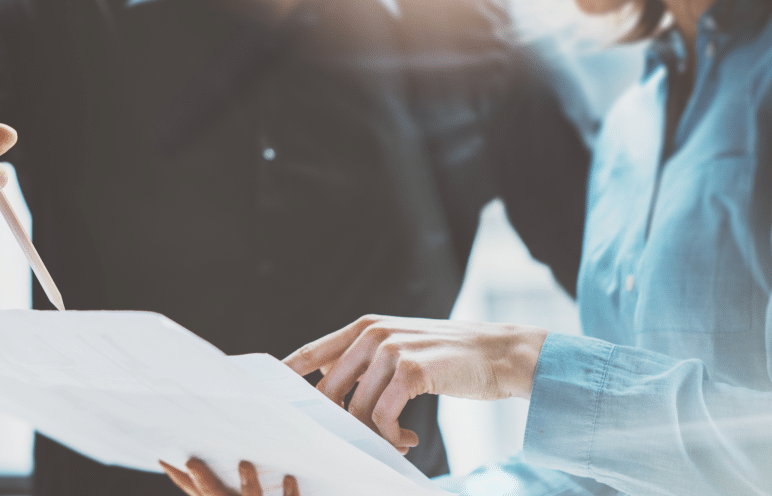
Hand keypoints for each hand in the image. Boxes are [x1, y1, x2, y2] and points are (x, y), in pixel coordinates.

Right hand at [160, 459, 298, 495]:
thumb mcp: (232, 489)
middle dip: (203, 480)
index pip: (194, 489)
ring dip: (247, 482)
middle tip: (191, 461)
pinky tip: (289, 477)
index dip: (178, 475)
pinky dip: (287, 492)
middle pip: (215, 495)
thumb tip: (202, 440)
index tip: (163, 456)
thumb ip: (216, 475)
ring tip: (245, 463)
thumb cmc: (256, 494)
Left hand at [283, 315, 546, 452]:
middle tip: (356, 443)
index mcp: (364, 327)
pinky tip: (409, 441)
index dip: (285, 380)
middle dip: (336, 424)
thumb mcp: (400, 348)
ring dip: (373, 436)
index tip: (270, 403)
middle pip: (328, 390)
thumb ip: (365, 363)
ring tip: (395, 443)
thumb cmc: (448, 358)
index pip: (309, 354)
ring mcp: (391, 349)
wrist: (501, 353)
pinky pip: (382, 416)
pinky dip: (392, 436)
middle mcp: (373, 333)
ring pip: (356, 409)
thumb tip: (327, 392)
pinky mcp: (412, 370)